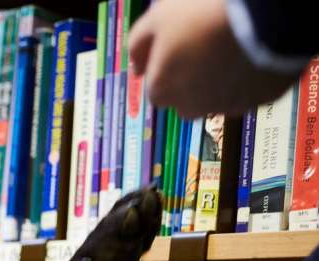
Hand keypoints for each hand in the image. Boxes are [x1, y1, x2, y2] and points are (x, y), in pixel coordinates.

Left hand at [130, 0, 297, 117]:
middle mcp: (193, 107)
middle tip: (206, 50)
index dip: (167, 70)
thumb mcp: (159, 17)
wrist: (267, 12)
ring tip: (230, 52)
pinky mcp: (262, 100)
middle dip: (191, 83)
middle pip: (186, 102)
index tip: (181, 49)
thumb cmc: (204, 10)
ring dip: (220, 85)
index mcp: (163, 89)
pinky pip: (251, 93)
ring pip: (218, 101)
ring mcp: (229, 106)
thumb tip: (136, 68)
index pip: (157, 91)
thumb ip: (139, 45)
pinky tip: (254, 56)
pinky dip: (249, 80)